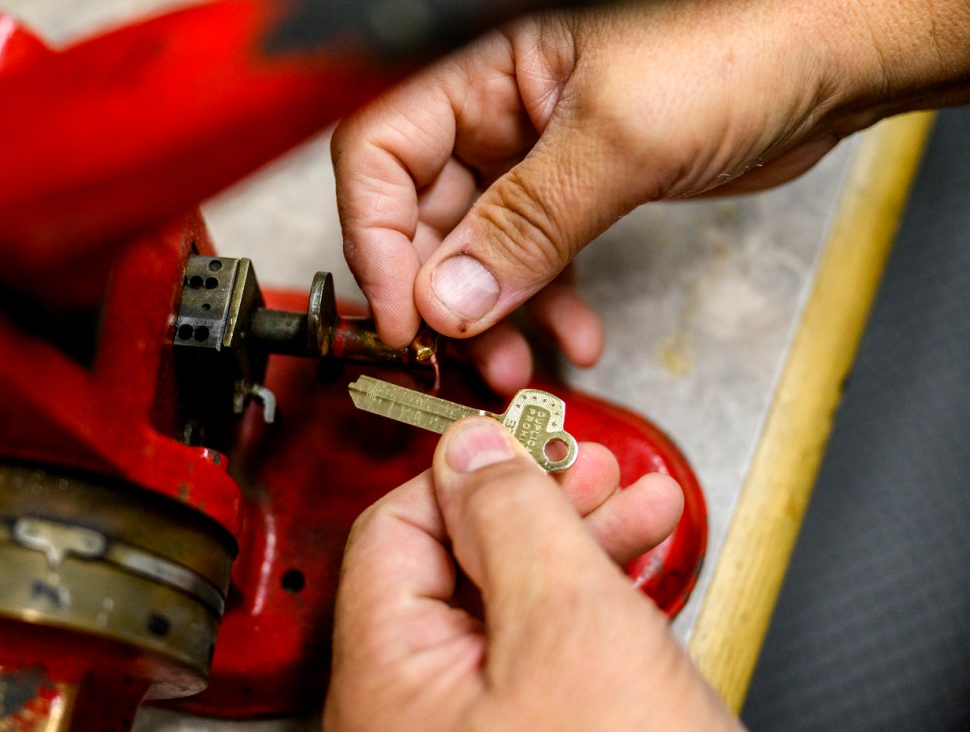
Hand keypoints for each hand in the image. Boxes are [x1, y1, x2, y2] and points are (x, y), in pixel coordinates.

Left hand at [324, 417, 739, 730]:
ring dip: (581, 549)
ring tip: (644, 511)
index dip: (466, 473)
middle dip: (540, 507)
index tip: (527, 440)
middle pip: (461, 567)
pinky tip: (637, 577)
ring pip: (515, 610)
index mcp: (390, 677)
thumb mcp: (571, 627)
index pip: (397, 529)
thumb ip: (514, 521)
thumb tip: (469, 446)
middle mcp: (414, 714)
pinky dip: (594, 610)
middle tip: (596, 471)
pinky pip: (546, 661)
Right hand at [333, 0, 969, 391]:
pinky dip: (548, 307)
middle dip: (443, 297)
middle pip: (421, 215)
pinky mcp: (573, 193)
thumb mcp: (617, 140)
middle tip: (463, 359)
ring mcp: (532, 157)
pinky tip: (574, 339)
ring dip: (496, 319)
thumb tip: (447, 298)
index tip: (402, 318)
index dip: (377, 241)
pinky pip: (535, 262)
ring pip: (478, 253)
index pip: (380, 157)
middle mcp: (494, 113)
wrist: (828, 61)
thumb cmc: (740, 46)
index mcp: (479, 70)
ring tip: (518, 369)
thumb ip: (526, 223)